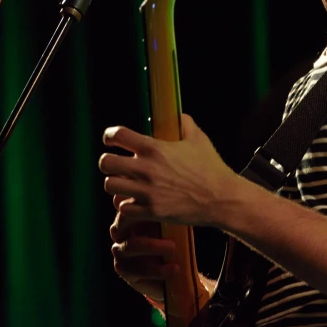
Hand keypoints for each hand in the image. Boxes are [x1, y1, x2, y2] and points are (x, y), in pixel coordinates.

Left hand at [98, 114, 240, 227]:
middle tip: (115, 164)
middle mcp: (147, 169)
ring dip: (116, 184)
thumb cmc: (211, 167)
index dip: (110, 135)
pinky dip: (126, 204)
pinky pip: (123, 208)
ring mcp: (147, 192)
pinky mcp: (151, 211)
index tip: (110, 139)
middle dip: (108, 162)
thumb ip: (185, 124)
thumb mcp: (199, 139)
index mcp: (156, 149)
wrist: (221, 198)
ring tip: (125, 183)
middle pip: (105, 163)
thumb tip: (179, 115)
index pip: (118, 135)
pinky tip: (136, 200)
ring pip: (110, 186)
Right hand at [109, 195, 176, 302]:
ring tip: (174, 247)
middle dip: (143, 218)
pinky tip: (174, 268)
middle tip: (169, 222)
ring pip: (131, 245)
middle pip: (123, 221)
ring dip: (153, 246)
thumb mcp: (172, 220)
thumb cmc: (174, 236)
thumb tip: (179, 185)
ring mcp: (121, 250)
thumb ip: (169, 206)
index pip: (128, 203)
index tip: (157, 201)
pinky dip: (157, 269)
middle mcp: (122, 231)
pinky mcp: (125, 270)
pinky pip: (136, 270)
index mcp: (131, 215)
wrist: (176, 268)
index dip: (137, 200)